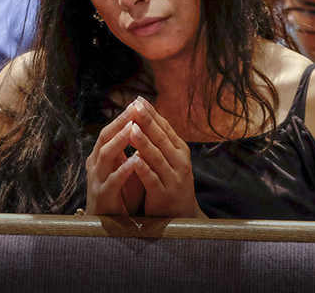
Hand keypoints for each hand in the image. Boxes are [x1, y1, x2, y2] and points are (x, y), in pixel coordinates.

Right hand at [85, 106, 145, 215]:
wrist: (108, 224)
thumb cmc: (120, 193)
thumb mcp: (125, 167)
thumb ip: (130, 150)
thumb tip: (145, 127)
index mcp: (101, 155)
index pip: (111, 130)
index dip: (123, 117)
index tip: (136, 102)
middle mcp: (96, 164)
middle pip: (105, 137)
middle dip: (120, 122)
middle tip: (133, 108)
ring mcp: (97, 179)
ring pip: (105, 155)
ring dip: (119, 140)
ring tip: (132, 128)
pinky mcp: (103, 196)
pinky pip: (112, 181)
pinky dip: (123, 171)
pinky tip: (133, 162)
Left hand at [125, 98, 205, 217]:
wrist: (182, 216)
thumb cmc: (171, 182)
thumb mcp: (169, 159)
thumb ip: (159, 140)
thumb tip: (146, 114)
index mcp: (179, 150)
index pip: (165, 127)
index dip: (151, 113)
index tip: (138, 99)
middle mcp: (179, 162)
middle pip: (161, 138)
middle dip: (147, 122)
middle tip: (135, 106)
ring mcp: (172, 178)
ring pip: (157, 157)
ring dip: (144, 143)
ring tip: (132, 129)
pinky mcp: (163, 194)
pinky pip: (152, 179)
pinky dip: (144, 169)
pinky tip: (134, 159)